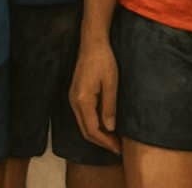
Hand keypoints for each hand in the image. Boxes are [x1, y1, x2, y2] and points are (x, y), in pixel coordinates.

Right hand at [69, 39, 121, 154]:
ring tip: (113, 139)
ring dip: (97, 134)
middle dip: (101, 141)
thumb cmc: (104, 60)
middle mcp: (74, 102)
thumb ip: (109, 106)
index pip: (92, 130)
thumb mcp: (111, 82)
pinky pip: (83, 116)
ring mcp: (73, 99)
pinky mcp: (76, 94)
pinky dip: (93, 124)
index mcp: (83, 100)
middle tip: (117, 148)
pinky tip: (104, 124)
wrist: (92, 43)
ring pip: (83, 124)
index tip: (118, 148)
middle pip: (86, 130)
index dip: (105, 142)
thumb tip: (110, 128)